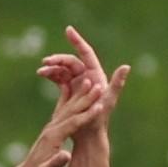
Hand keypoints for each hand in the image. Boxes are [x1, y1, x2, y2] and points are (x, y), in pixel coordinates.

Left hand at [12, 68, 109, 166]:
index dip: (88, 114)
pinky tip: (74, 93)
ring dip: (79, 96)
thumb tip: (66, 156)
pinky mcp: (50, 130)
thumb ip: (56, 164)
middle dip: (85, 98)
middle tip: (97, 85)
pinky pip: (62, 112)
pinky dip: (70, 102)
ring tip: (88, 82)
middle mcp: (51, 129)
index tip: (101, 105)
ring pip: (67, 108)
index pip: (73, 123)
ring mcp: (50, 128)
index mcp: (53, 138)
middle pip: (71, 110)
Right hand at [38, 26, 128, 140]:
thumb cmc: (100, 120)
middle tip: (46, 61)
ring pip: (63, 69)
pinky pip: (59, 78)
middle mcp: (87, 76)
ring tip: (41, 71)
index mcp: (96, 75)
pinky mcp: (70, 91)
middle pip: (71, 61)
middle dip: (58, 59)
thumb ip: (117, 83)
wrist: (89, 136)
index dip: (77, 40)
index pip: (86, 53)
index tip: (68, 29)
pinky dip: (51, 75)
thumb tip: (126, 66)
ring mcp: (78, 83)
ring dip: (52, 67)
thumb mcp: (109, 101)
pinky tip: (42, 75)